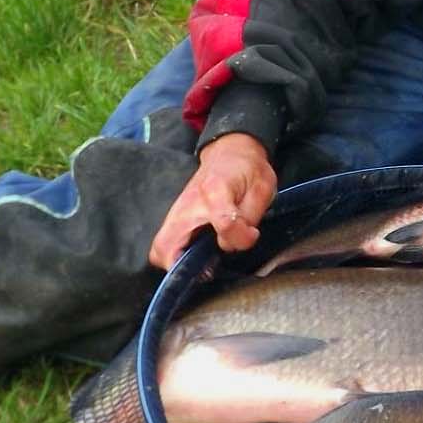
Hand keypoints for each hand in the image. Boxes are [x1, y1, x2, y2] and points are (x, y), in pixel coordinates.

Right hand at [149, 132, 277, 269]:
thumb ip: (250, 217)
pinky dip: (176, 256)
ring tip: (202, 267)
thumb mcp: (262, 188)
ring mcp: (177, 211)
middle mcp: (189, 203)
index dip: (239, 236)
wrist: (230, 152)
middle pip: (165, 246)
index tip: (251, 234)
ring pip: (159, 248)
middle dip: (181, 268)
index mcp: (217, 190)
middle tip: (206, 271)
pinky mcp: (175, 218)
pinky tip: (198, 258)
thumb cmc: (248, 170)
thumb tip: (234, 243)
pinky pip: (165, 244)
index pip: (224, 223)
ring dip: (176, 264)